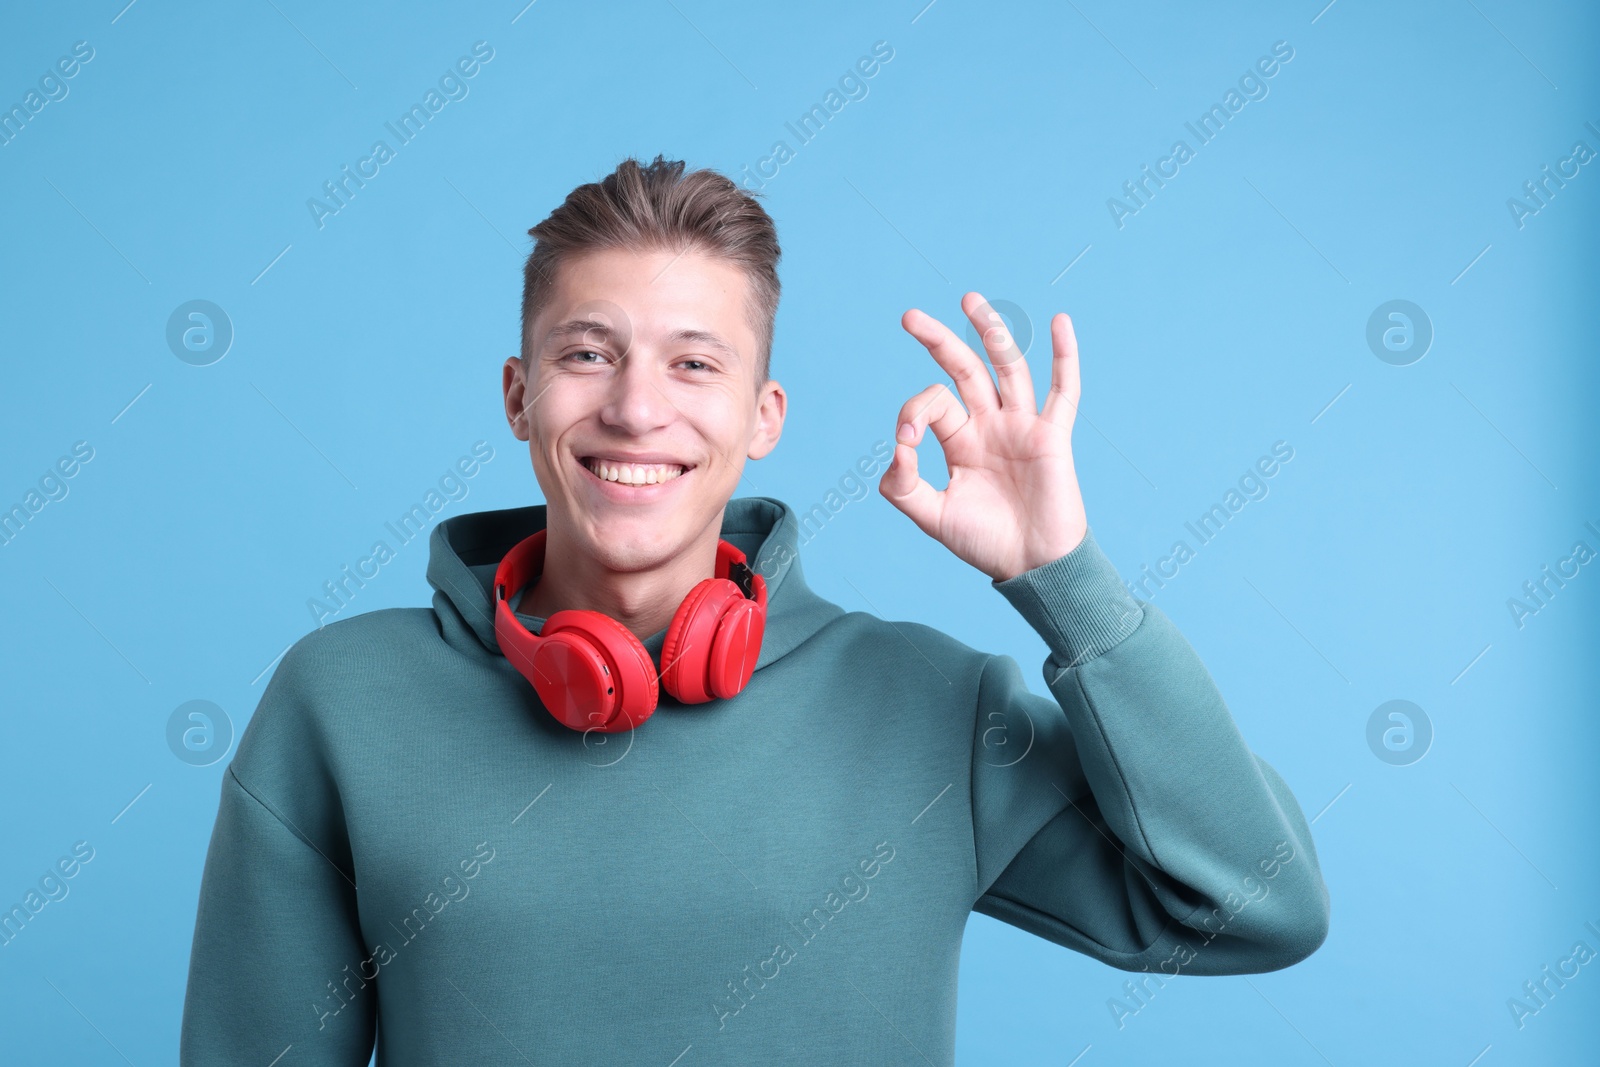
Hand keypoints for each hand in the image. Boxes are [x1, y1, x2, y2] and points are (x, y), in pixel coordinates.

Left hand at [878, 292, 1088, 582]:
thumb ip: (904, 486)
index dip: (914, 412)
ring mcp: (1022, 427)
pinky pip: (1063, 391)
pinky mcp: (1052, 437)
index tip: (906, 441)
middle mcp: (989, 425)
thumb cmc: (984, 543)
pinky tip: (1060, 322)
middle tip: (909, 316)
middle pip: (964, 370)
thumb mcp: (932, 517)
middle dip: (938, 341)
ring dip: (991, 332)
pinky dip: (1065, 357)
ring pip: (1007, 368)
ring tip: (969, 299)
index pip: (933, 405)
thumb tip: (896, 447)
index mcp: (960, 440)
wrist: (1031, 566)